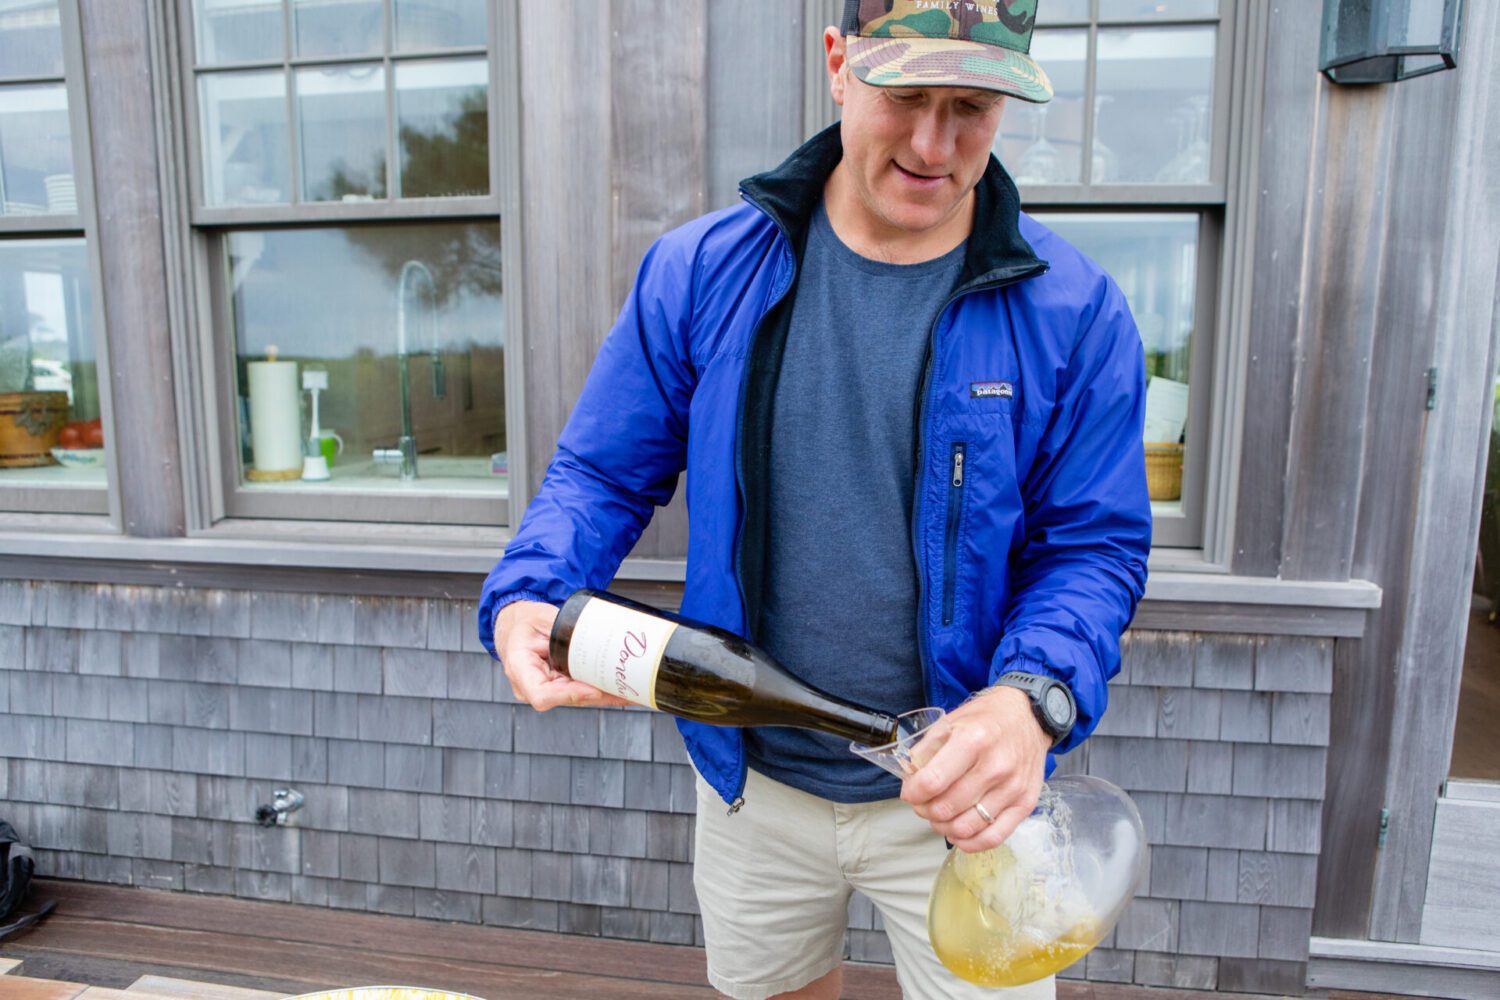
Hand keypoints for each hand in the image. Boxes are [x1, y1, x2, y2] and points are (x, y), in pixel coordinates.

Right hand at [495, 600, 632, 710]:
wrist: (516, 625)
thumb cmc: (524, 621)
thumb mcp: (541, 617)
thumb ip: (563, 628)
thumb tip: (594, 636)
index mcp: (520, 668)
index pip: (542, 695)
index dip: (569, 695)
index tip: (593, 689)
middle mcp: (531, 686)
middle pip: (568, 699)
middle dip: (600, 696)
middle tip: (627, 690)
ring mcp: (547, 688)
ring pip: (579, 698)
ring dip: (606, 696)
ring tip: (633, 690)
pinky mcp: (560, 686)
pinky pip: (581, 691)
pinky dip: (602, 690)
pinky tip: (623, 690)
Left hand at [900, 686, 1051, 852]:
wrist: (1030, 716)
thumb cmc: (987, 718)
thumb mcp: (951, 721)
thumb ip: (927, 750)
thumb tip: (909, 778)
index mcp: (973, 740)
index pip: (932, 781)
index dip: (913, 793)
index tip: (910, 792)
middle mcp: (995, 766)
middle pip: (947, 807)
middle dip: (925, 810)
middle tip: (922, 804)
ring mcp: (1012, 787)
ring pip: (966, 827)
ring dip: (943, 827)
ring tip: (939, 816)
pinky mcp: (1025, 803)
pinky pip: (993, 837)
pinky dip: (969, 843)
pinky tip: (958, 834)